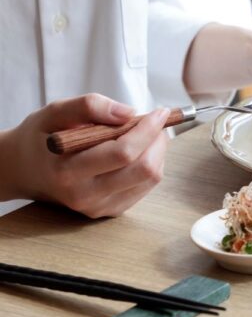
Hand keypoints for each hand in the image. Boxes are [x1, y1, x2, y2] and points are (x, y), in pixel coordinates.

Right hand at [0, 94, 168, 217]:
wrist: (26, 170)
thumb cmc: (42, 138)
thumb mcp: (55, 112)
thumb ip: (89, 106)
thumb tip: (128, 113)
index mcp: (68, 172)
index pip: (123, 153)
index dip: (147, 131)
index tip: (159, 112)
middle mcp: (85, 195)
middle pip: (143, 169)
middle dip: (157, 141)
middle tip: (154, 122)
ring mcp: (99, 207)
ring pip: (150, 179)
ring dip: (157, 152)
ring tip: (145, 135)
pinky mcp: (111, 211)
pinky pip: (146, 187)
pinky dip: (151, 165)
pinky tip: (139, 152)